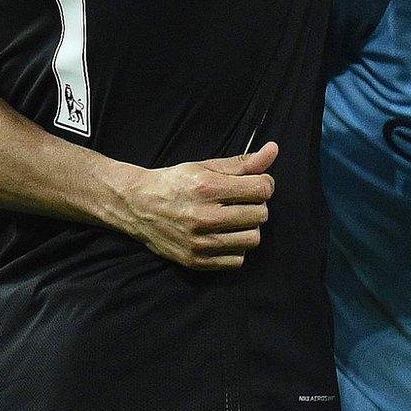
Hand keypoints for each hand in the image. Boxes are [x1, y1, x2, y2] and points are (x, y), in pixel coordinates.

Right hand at [115, 142, 275, 270]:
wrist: (136, 206)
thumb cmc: (175, 183)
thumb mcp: (206, 167)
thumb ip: (243, 163)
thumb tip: (274, 149)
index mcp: (208, 188)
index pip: (262, 189)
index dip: (265, 184)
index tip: (255, 184)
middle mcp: (204, 217)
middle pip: (261, 215)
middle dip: (257, 205)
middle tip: (241, 202)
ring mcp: (199, 242)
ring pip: (253, 239)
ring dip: (249, 228)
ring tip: (234, 220)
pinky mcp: (195, 261)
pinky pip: (237, 260)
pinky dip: (235, 248)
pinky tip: (224, 236)